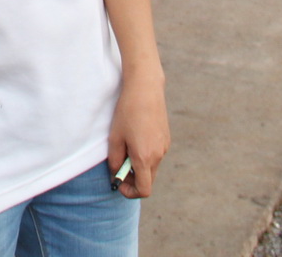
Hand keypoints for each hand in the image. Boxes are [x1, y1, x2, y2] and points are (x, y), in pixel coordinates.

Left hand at [107, 71, 170, 198]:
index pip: (143, 190)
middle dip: (133, 178)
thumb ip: (114, 161)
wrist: (146, 89)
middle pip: (148, 180)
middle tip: (119, 165)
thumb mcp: (115, 138)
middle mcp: (158, 155)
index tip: (119, 183)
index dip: (130, 192)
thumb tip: (116, 174)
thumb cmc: (127, 112)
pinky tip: (136, 136)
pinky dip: (145, 154)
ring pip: (151, 167)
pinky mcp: (166, 138)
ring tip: (126, 145)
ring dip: (139, 164)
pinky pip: (155, 154)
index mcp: (145, 158)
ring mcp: (164, 147)